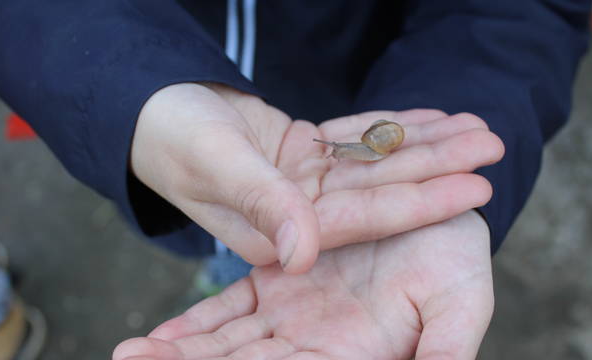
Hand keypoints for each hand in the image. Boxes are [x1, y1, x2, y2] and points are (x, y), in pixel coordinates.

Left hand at [113, 210, 493, 359]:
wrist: (437, 206)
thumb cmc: (457, 259)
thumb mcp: (460, 301)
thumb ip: (442, 349)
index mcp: (351, 355)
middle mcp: (314, 343)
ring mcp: (292, 315)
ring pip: (227, 343)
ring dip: (182, 352)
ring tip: (131, 356)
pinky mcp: (279, 283)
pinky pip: (230, 309)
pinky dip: (199, 324)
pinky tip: (162, 336)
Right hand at [132, 83, 502, 271]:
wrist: (149, 111)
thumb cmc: (172, 137)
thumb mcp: (215, 164)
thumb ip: (262, 205)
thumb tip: (304, 254)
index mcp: (279, 232)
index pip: (363, 218)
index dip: (420, 201)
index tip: (476, 183)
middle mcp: (299, 215)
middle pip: (381, 191)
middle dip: (438, 167)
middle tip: (494, 144)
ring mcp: (303, 186)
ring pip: (373, 163)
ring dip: (424, 144)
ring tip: (476, 126)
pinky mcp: (301, 158)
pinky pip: (353, 141)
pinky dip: (389, 127)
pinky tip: (429, 116)